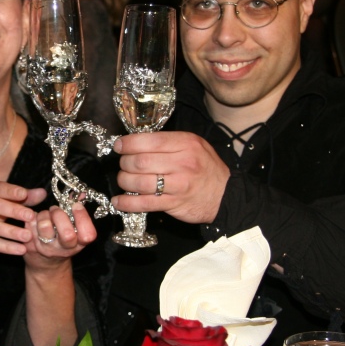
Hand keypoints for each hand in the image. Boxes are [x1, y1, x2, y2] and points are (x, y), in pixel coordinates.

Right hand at [0, 181, 44, 257]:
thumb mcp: (1, 202)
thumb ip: (22, 198)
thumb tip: (42, 193)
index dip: (9, 190)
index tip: (24, 194)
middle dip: (12, 210)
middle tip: (31, 216)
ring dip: (11, 231)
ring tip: (28, 236)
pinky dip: (6, 247)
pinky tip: (20, 249)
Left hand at [24, 202, 96, 268]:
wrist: (46, 264)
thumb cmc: (62, 240)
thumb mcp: (74, 230)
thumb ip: (77, 211)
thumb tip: (80, 193)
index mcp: (78, 244)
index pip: (88, 235)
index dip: (82, 217)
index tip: (75, 205)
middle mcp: (64, 249)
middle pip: (66, 234)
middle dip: (60, 215)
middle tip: (56, 210)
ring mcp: (47, 249)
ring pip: (45, 227)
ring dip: (44, 215)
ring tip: (45, 215)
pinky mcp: (31, 246)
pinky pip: (30, 226)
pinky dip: (32, 219)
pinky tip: (35, 222)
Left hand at [111, 131, 229, 223]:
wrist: (226, 195)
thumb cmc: (207, 168)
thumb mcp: (194, 145)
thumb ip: (169, 142)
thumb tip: (137, 141)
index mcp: (186, 144)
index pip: (149, 141)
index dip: (128, 144)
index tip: (119, 146)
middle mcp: (182, 163)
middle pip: (140, 162)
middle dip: (124, 164)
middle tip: (124, 165)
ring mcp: (178, 185)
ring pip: (139, 182)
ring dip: (124, 182)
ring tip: (124, 180)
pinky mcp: (174, 203)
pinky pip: (144, 204)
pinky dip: (127, 203)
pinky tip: (119, 201)